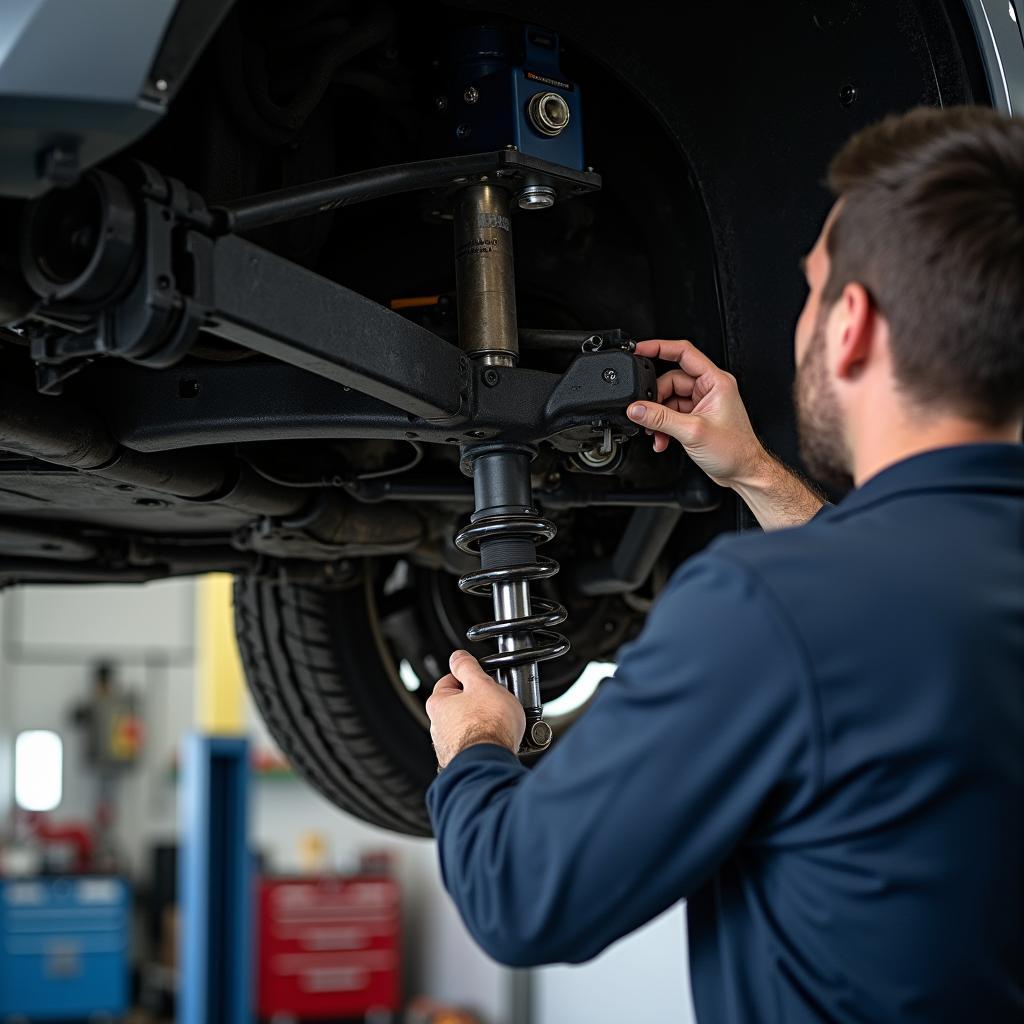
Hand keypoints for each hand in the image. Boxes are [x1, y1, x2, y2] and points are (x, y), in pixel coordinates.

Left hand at [426, 650, 525, 768]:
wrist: (491, 762)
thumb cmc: (488, 725)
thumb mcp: (481, 684)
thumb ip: (467, 667)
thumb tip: (458, 656)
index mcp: (438, 703)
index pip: (451, 680)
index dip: (471, 677)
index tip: (484, 680)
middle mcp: (437, 726)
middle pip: (460, 704)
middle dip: (478, 702)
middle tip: (496, 702)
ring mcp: (447, 746)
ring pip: (467, 726)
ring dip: (482, 723)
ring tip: (500, 724)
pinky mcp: (459, 761)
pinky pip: (473, 745)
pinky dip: (483, 742)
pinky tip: (496, 741)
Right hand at [627, 339, 767, 488]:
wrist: (743, 473)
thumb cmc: (734, 450)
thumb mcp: (692, 431)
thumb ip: (661, 418)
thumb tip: (637, 408)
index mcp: (715, 381)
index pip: (684, 352)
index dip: (659, 347)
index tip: (639, 349)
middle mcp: (709, 389)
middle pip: (670, 381)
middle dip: (655, 399)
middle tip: (645, 413)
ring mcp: (702, 403)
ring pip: (668, 400)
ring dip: (658, 417)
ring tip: (656, 433)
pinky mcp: (696, 417)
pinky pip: (671, 414)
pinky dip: (663, 427)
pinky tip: (662, 439)